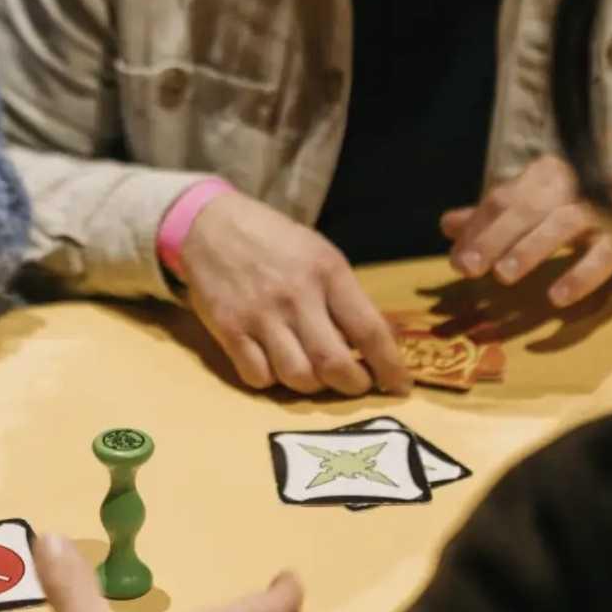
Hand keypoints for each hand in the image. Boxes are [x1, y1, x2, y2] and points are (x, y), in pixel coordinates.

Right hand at [179, 192, 408, 395]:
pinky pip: (259, 377)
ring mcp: (260, 315)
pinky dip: (272, 381)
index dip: (390, 366)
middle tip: (357, 385)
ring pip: (298, 378)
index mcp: (327, 271)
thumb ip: (345, 296)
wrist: (211, 224)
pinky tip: (275, 366)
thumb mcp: (320, 254)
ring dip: (313, 386)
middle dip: (353, 385)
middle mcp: (296, 295)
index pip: (369, 330)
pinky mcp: (229, 329)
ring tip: (315, 375)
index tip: (400, 386)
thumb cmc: (274, 240)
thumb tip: (378, 342)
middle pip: (334, 364)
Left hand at [441, 155, 611, 308]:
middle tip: (467, 269)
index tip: (456, 261)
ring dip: (532, 249)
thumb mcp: (536, 208)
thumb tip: (446, 224)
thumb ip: (494, 217)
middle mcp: (573, 183)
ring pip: (564, 223)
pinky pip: (605, 254)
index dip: (477, 229)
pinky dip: (581, 275)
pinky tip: (558, 297)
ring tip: (504, 275)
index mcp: (545, 175)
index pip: (503, 199)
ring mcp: (605, 207)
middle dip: (494, 238)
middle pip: (527, 208)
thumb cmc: (584, 208)